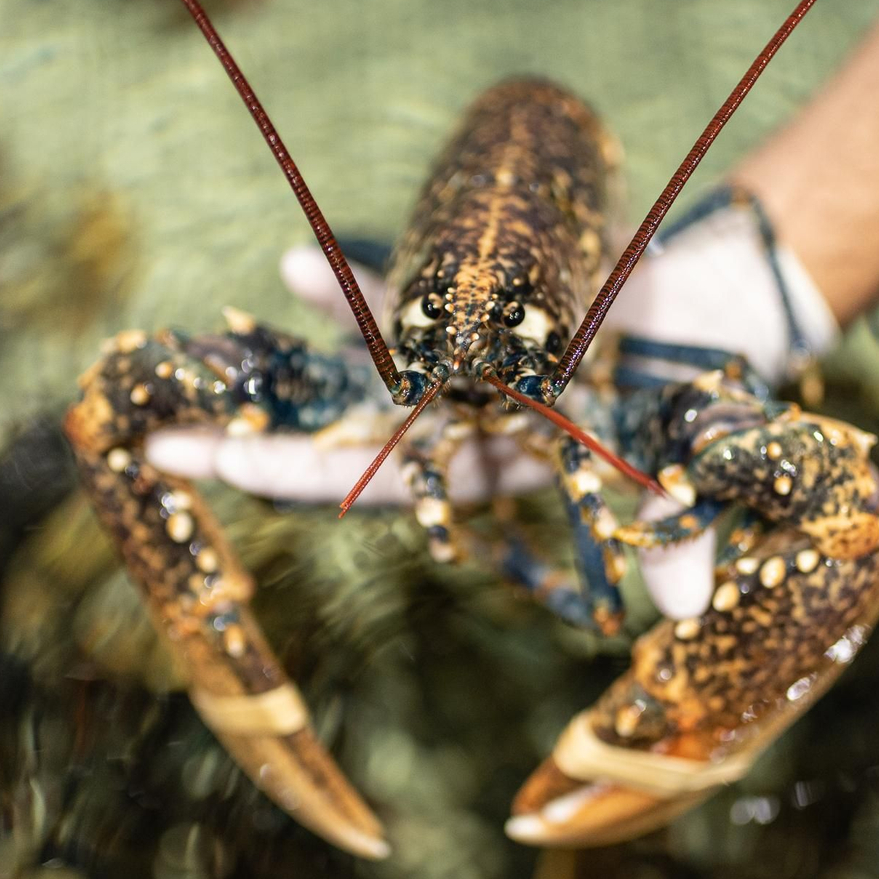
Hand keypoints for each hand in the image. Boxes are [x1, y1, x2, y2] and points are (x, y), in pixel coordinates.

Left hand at [144, 197, 836, 619]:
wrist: (719, 315)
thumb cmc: (698, 393)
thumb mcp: (685, 462)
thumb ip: (679, 532)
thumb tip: (683, 608)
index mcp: (487, 470)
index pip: (379, 486)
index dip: (304, 476)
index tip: (228, 465)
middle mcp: (454, 422)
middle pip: (338, 437)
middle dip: (252, 438)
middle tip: (158, 440)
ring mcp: (453, 366)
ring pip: (350, 369)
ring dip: (279, 364)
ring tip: (197, 357)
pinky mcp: (466, 310)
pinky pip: (395, 301)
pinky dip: (350, 288)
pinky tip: (296, 270)